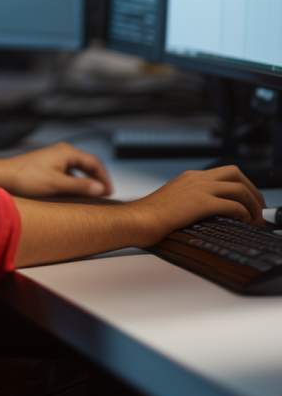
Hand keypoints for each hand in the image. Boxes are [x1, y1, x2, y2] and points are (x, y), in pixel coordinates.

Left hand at [0, 142, 112, 198]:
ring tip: (90, 196)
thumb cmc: (26, 177)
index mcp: (66, 152)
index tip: (110, 192)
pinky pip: (67, 173)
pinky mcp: (47, 166)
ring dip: (85, 181)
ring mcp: (53, 158)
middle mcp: (61, 152)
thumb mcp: (57, 184)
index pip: (95, 163)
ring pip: (76, 169)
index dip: (105, 178)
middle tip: (104, 194)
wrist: (3, 175)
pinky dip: (73, 182)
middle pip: (87, 165)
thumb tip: (101, 188)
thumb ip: (80, 186)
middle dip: (96, 179)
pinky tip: (72, 194)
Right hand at [127, 165, 265, 246]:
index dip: (242, 186)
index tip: (247, 201)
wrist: (138, 219)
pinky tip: (243, 222)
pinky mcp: (201, 202)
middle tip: (258, 208)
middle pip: (236, 173)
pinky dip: (244, 213)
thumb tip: (210, 215)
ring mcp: (199, 188)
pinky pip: (233, 204)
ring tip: (255, 219)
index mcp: (189, 178)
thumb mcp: (173, 202)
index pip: (224, 173)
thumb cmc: (150, 216)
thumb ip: (190, 201)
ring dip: (253, 204)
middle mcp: (196, 178)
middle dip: (253, 191)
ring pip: (239, 187)